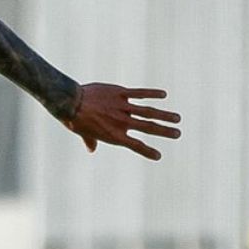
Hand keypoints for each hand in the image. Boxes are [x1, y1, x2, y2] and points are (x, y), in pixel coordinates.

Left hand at [64, 84, 181, 160]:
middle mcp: (121, 122)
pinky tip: (163, 94)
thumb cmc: (75, 119)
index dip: (147, 151)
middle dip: (164, 131)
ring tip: (177, 118)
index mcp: (114, 135)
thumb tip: (91, 149)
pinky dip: (152, 94)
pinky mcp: (119, 93)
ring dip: (164, 115)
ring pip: (148, 111)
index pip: (135, 145)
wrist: (70, 101)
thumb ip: (91, 141)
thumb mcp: (84, 133)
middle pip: (148, 127)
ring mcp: (121, 107)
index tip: (158, 156)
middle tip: (178, 133)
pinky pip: (139, 93)